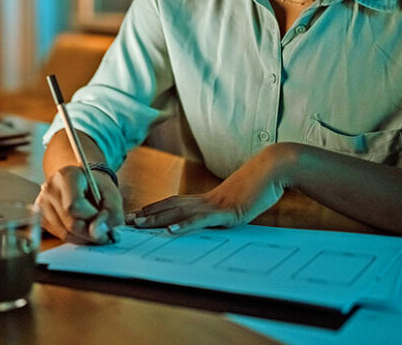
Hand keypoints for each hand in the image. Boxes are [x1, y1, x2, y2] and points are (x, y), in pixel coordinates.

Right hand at [35, 165, 123, 243]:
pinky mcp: (42, 217)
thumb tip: (97, 233)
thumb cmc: (98, 187)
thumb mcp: (112, 194)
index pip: (74, 206)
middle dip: (91, 233)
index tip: (107, 226)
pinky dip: (76, 238)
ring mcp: (43, 204)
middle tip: (106, 235)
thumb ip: (112, 213)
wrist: (84, 182)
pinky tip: (85, 231)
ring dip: (85, 238)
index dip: (92, 220)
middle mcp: (50, 189)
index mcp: (67, 176)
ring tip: (97, 233)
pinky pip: (60, 235)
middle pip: (70, 222)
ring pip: (65, 233)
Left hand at [127, 143, 296, 234]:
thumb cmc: (260, 185)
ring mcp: (215, 205)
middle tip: (127, 220)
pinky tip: (172, 231)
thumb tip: (221, 218)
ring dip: (157, 219)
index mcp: (207, 199)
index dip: (155, 209)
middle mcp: (206, 200)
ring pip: (180, 212)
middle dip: (148, 214)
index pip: (175, 203)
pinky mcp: (227, 211)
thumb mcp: (239, 202)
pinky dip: (186, 226)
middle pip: (170, 206)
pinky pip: (202, 220)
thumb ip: (226, 210)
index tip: (137, 215)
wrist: (274, 169)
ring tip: (138, 224)